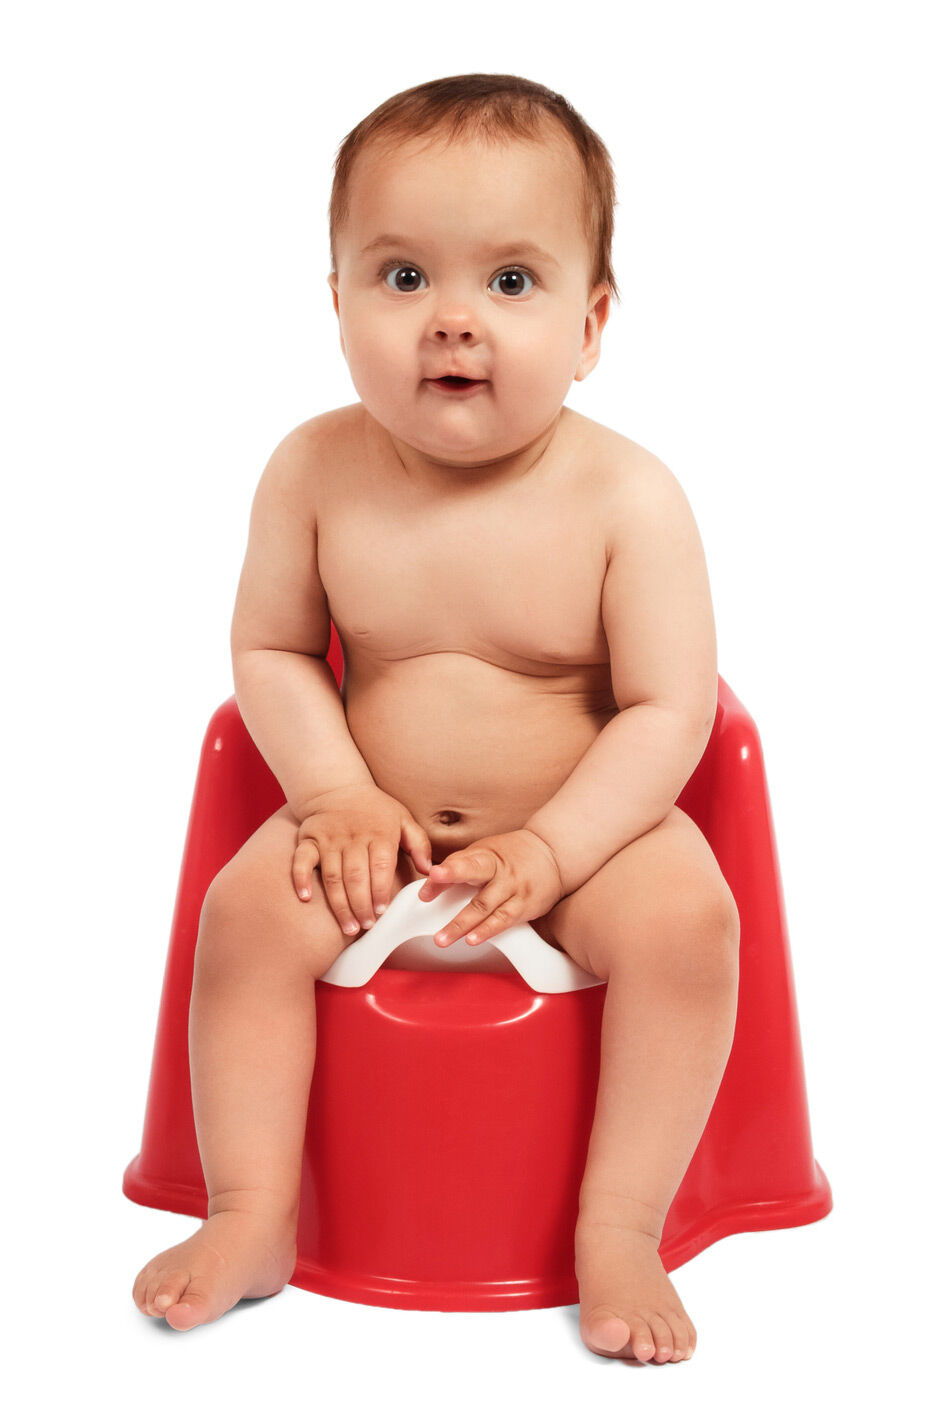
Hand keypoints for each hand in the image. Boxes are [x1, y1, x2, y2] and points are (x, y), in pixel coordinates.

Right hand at [292, 784, 431, 936]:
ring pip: (332, 876)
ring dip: (339, 904)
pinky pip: (301, 860)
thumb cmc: (376, 810)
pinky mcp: (309, 840)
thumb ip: (419, 843)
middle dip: (361, 904)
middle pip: (356, 876)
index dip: (380, 891)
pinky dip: (300, 879)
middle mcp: (353, 837)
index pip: (380, 867)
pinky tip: (305, 898)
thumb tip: (429, 870)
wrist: (338, 786)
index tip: (382, 911)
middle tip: (366, 925)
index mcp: (379, 833)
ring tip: (349, 926)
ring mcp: (328, 839)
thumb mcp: (404, 818)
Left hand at [416, 828, 563, 947]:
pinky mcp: (525, 906)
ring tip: (443, 938)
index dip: (450, 868)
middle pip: (477, 880)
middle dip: (452, 887)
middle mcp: (502, 872)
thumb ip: (456, 867)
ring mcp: (514, 889)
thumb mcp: (484, 852)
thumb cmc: (511, 854)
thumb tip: (426, 888)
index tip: (434, 873)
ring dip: (463, 924)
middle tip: (427, 901)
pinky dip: (487, 931)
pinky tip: (473, 940)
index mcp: (488, 856)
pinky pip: (503, 921)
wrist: (553, 853)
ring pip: (487, 908)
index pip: (467, 861)